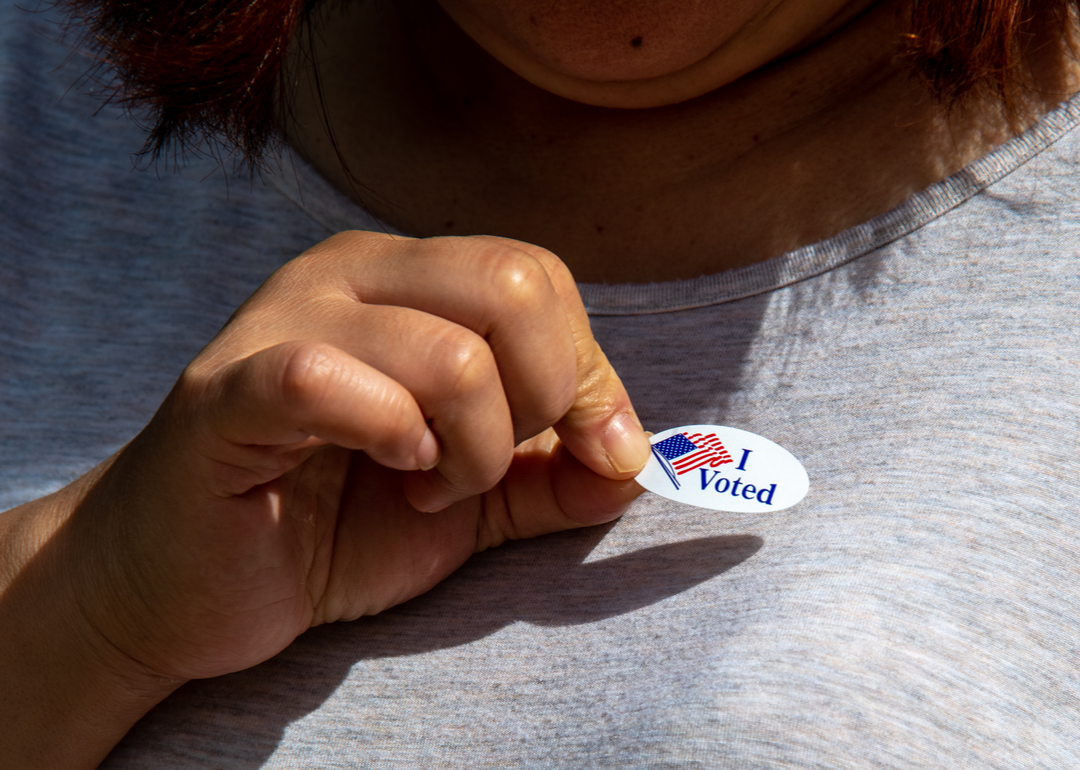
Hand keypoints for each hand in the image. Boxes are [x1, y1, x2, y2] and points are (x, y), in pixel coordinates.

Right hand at [56, 231, 649, 685]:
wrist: (188, 584)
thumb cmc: (330, 526)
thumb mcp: (471, 499)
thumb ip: (554, 477)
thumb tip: (636, 462)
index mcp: (408, 279)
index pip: (539, 279)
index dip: (590, 373)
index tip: (591, 455)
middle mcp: (349, 275)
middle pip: (514, 287)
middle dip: (540, 401)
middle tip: (486, 466)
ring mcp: (281, 322)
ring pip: (451, 353)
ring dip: (470, 449)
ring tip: (426, 484)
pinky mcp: (226, 392)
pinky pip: (331, 380)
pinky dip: (393, 438)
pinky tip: (387, 471)